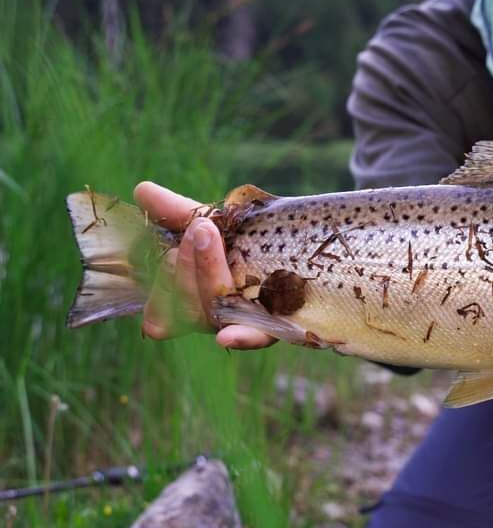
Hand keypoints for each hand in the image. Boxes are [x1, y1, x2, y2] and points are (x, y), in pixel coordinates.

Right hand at [134, 181, 275, 349]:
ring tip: (206, 235)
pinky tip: (226, 338)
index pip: (165, 302)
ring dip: (207, 276)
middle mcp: (218, 312)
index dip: (158, 290)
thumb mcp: (220, 223)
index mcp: (196, 292)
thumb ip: (180, 213)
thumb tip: (140, 190)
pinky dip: (241, 338)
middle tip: (197, 230)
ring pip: (216, 311)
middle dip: (188, 266)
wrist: (317, 245)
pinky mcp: (279, 325)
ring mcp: (246, 319)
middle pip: (190, 304)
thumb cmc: (261, 238)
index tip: (163, 256)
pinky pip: (258, 337)